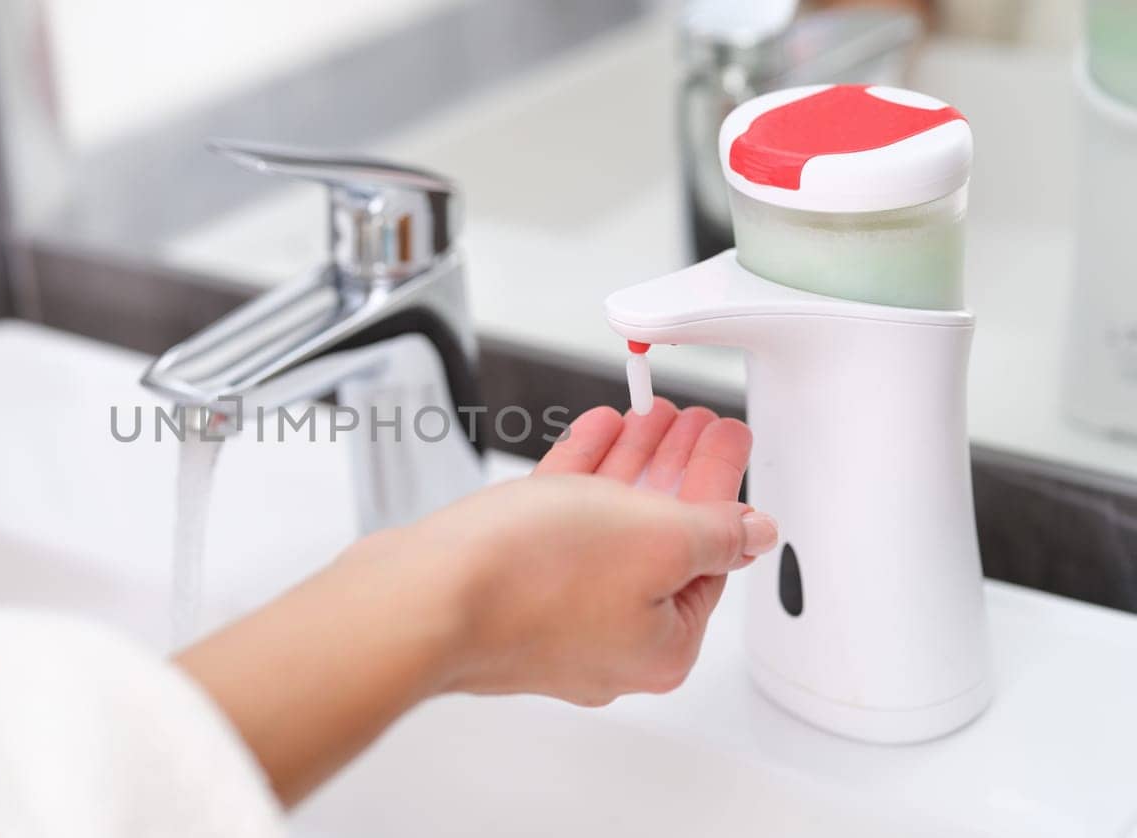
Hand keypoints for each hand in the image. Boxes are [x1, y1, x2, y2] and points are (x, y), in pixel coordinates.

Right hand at [412, 399, 775, 703]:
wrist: (423, 595)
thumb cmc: (529, 581)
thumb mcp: (657, 539)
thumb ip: (716, 532)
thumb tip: (755, 535)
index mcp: (661, 646)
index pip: (711, 554)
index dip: (721, 484)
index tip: (725, 438)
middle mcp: (609, 641)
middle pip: (659, 540)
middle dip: (675, 468)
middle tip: (690, 421)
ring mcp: (552, 618)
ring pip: (604, 529)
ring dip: (629, 465)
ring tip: (645, 414)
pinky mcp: (506, 591)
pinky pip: (555, 528)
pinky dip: (578, 479)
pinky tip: (593, 435)